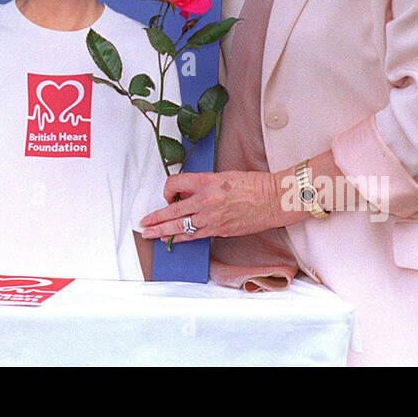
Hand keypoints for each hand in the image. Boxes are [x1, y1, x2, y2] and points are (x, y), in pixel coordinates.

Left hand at [139, 170, 281, 241]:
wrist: (274, 199)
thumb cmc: (253, 184)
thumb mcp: (223, 176)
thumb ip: (202, 185)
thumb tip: (185, 194)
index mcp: (207, 181)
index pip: (174, 184)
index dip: (167, 190)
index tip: (168, 195)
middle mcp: (206, 200)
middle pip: (172, 211)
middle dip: (155, 219)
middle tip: (143, 224)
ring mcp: (213, 218)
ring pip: (180, 227)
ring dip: (163, 232)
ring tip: (150, 235)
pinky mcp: (220, 230)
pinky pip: (195, 235)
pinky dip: (182, 238)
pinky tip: (172, 240)